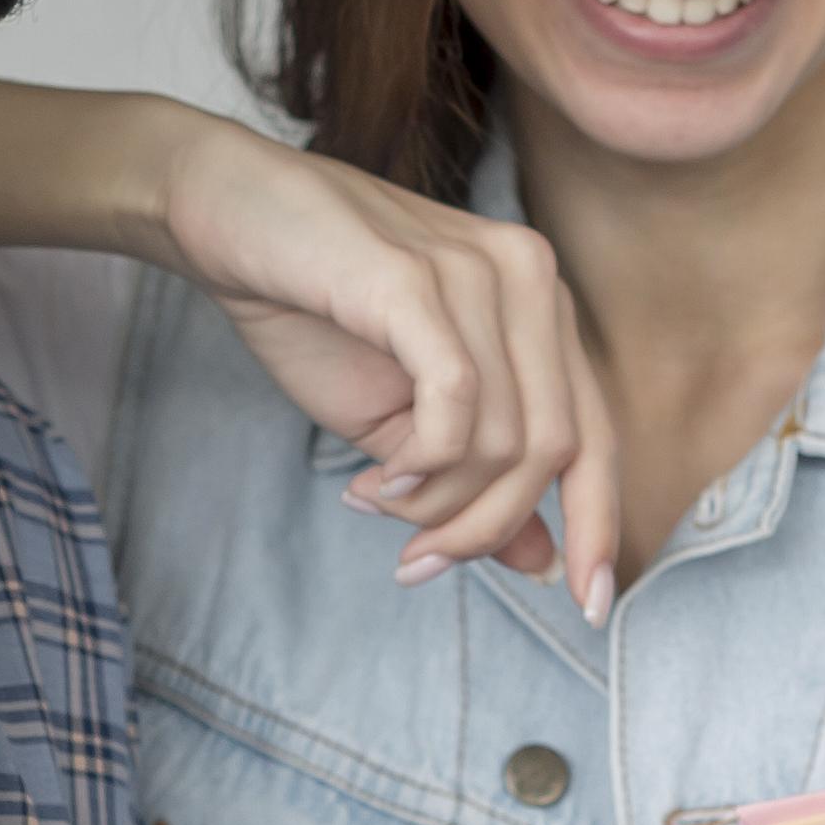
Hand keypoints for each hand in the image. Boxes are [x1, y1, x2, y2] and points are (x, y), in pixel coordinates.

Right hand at [143, 113, 616, 612]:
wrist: (224, 217)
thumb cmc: (312, 311)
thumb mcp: (401, 421)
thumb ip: (473, 480)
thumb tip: (541, 562)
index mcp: (541, 310)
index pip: (598, 434)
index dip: (601, 525)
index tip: (589, 607)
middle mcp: (532, 281)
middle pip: (558, 450)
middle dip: (487, 530)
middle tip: (418, 566)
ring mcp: (482, 272)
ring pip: (507, 440)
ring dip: (437, 504)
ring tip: (373, 504)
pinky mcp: (422, 279)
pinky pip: (456, 405)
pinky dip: (420, 466)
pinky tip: (372, 481)